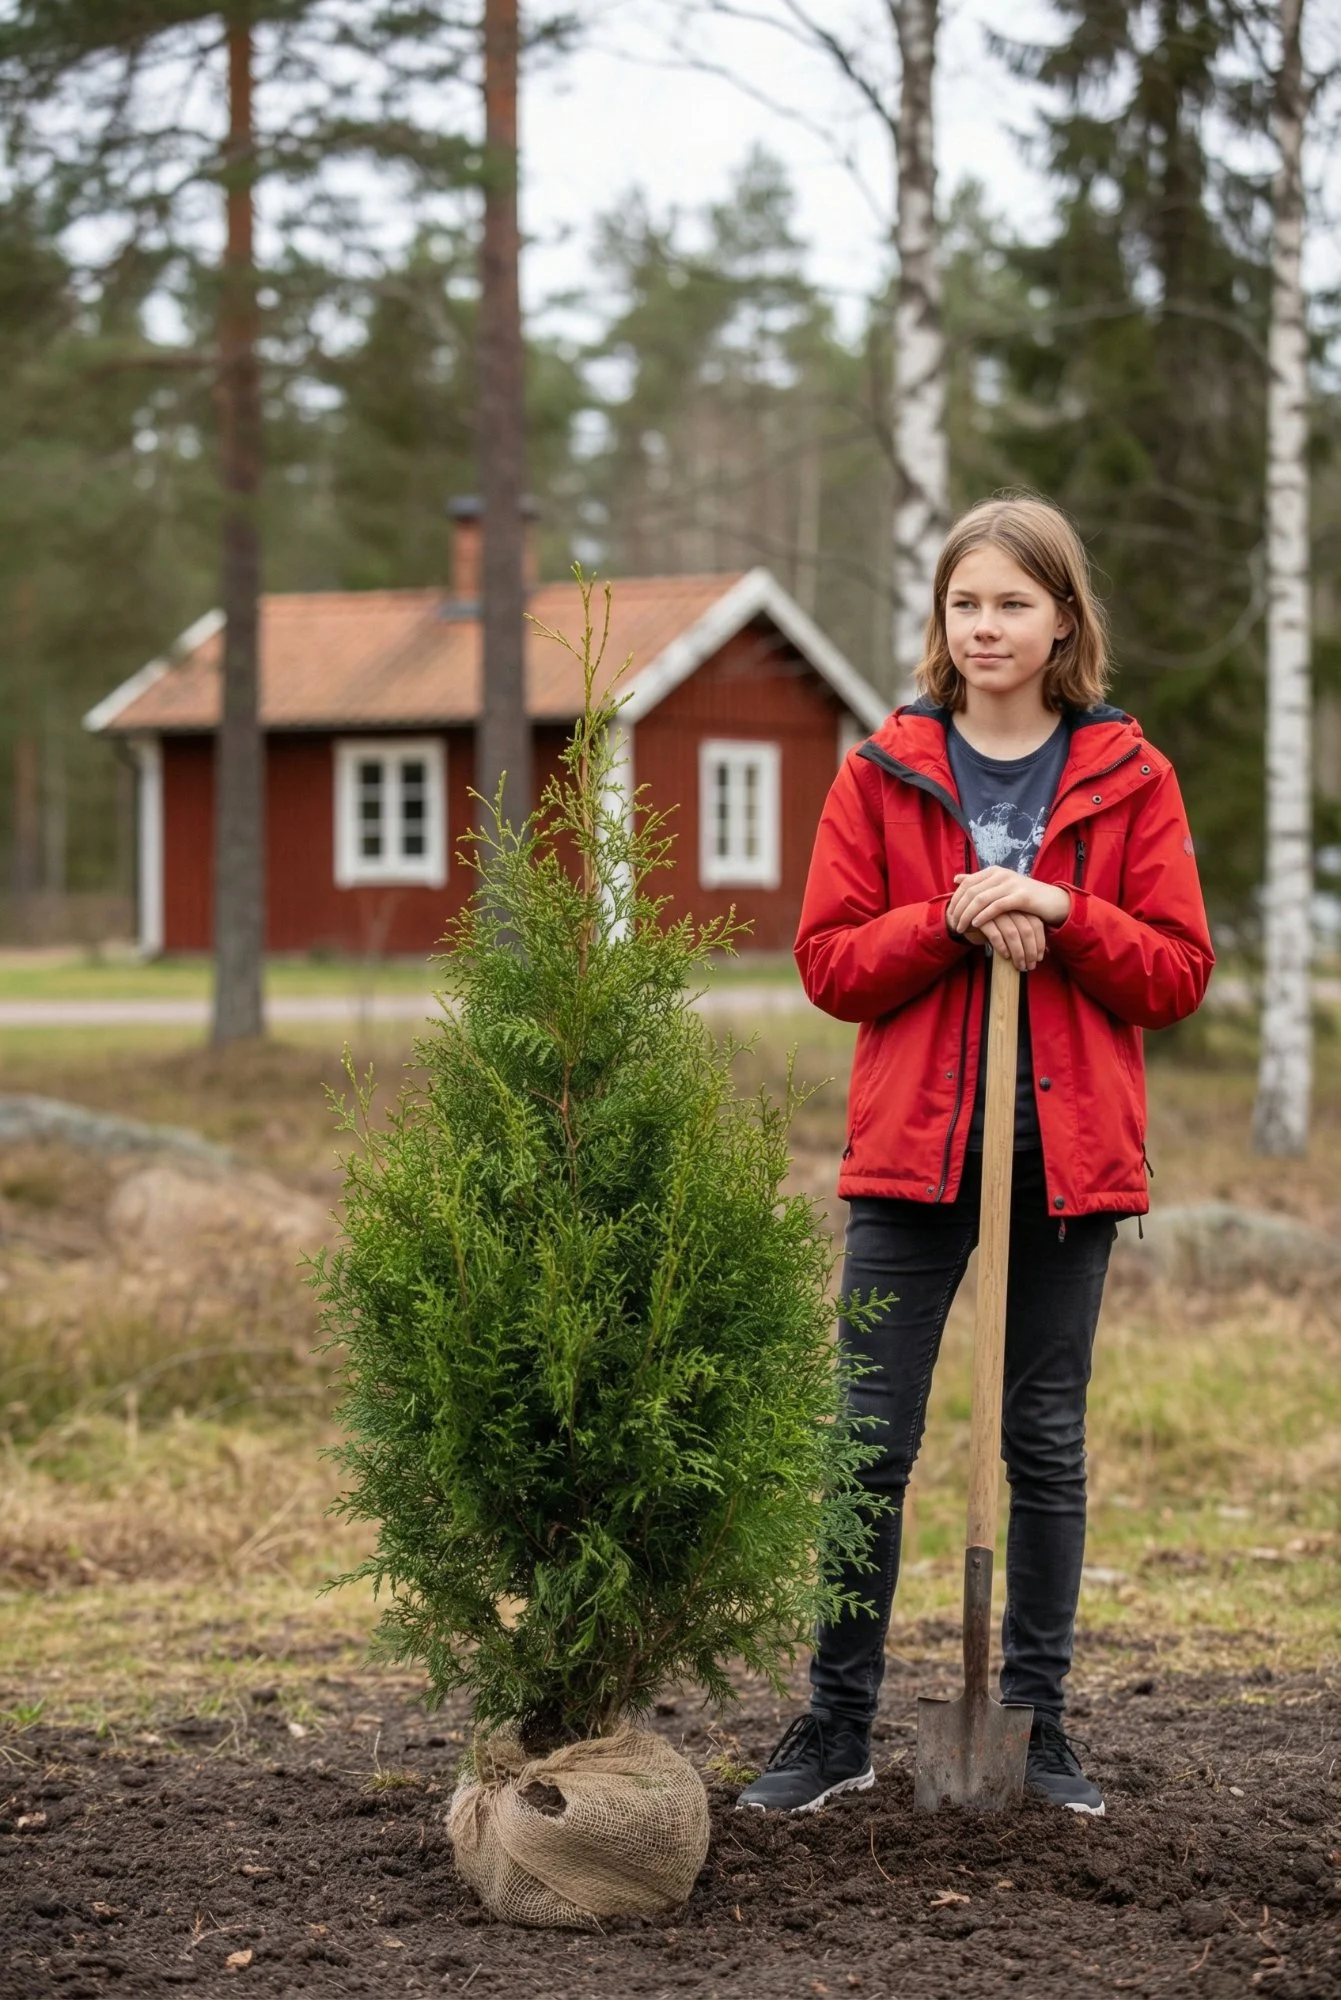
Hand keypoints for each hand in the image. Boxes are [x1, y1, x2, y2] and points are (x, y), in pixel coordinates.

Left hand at [947, 867, 1070, 938]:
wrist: (1053, 901)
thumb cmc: (1024, 897)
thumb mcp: (1000, 887)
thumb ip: (979, 882)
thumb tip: (956, 879)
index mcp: (994, 871)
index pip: (967, 883)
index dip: (956, 899)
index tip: (949, 914)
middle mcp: (1002, 874)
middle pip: (971, 891)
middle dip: (959, 909)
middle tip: (953, 924)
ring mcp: (1012, 884)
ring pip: (981, 899)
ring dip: (968, 915)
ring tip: (961, 927)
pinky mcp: (1021, 897)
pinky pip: (997, 906)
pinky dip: (984, 915)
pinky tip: (976, 924)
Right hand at [963, 912, 1048, 971]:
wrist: (962, 915)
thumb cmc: (993, 923)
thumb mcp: (1011, 924)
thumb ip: (1026, 933)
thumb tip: (1047, 951)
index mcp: (1019, 906)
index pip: (1036, 924)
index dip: (1039, 942)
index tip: (1039, 958)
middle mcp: (1009, 907)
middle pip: (1026, 930)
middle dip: (1030, 951)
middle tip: (1030, 966)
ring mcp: (995, 911)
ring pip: (1012, 933)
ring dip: (1018, 953)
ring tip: (1019, 966)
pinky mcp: (981, 918)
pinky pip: (995, 934)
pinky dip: (1002, 947)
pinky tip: (1005, 956)